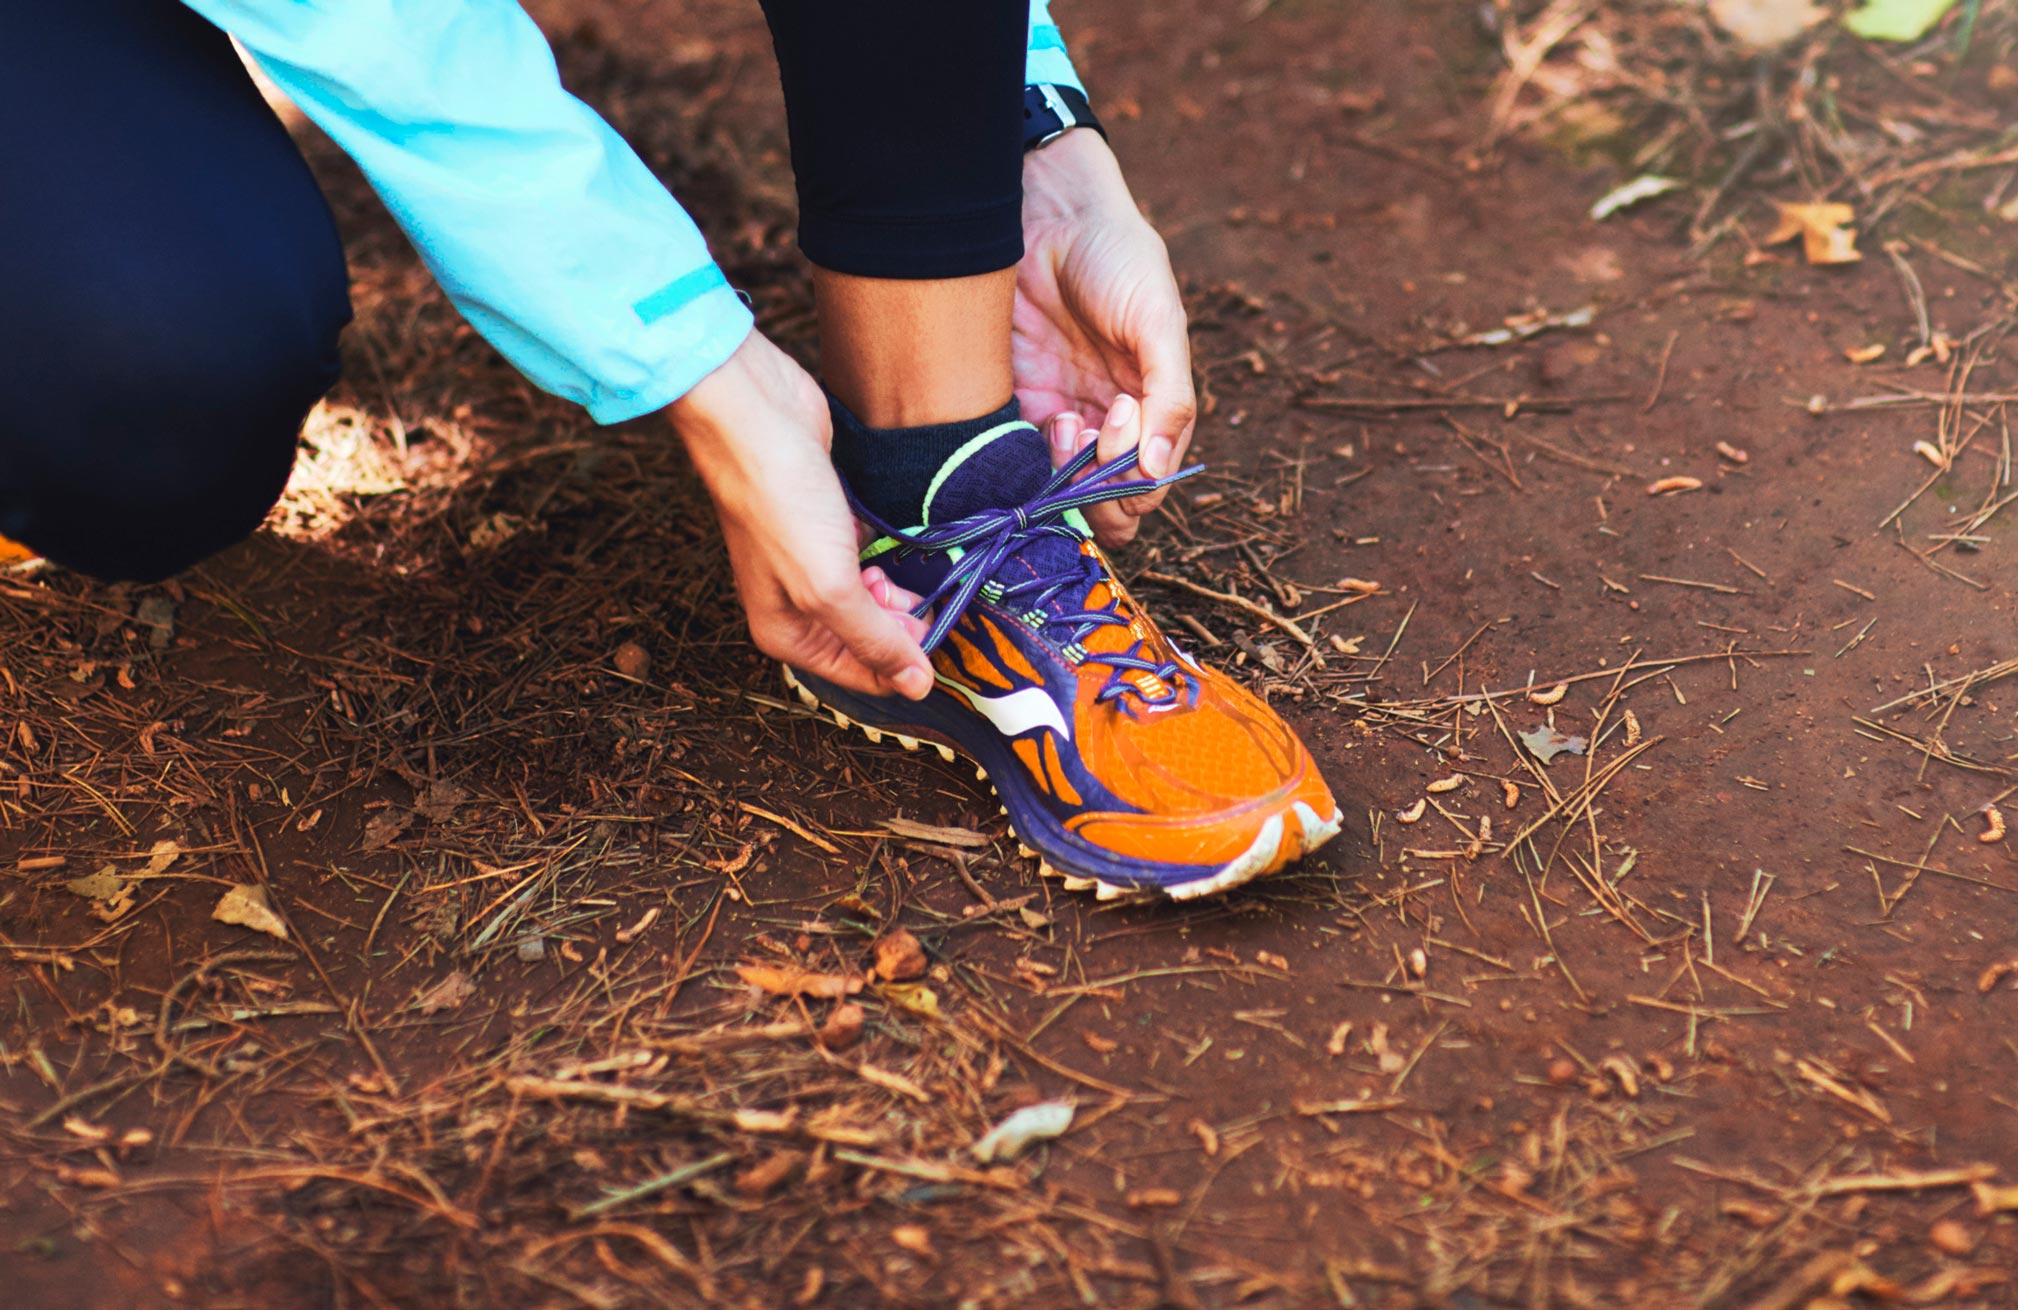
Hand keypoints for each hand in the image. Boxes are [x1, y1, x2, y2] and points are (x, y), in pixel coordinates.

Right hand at [668, 331, 932, 699]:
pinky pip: (870, 557)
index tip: (946, 648)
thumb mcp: (829, 588)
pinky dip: (892, 557)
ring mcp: (813, 561)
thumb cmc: (781, 504)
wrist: (757, 417)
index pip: (861, 674)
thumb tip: (915, 687)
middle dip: (905, 627)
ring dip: (902, 593)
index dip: (904, 667)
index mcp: (787, 633)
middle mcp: (796, 604)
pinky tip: (908, 546)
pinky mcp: (830, 522)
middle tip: (935, 605)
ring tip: (919, 575)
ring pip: (873, 597)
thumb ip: (874, 640)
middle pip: (869, 637)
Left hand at [1013, 129, 1196, 546]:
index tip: (1126, 430)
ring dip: (1067, 475)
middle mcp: (1106, 421)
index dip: (1140, 479)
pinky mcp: (1015, 403)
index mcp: (1151, 406)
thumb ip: (1172, 396)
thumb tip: (1163, 468)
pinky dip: (1031, 460)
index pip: (1150, 481)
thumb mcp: (1159, 321)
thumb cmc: (1118, 258)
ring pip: (1062, 489)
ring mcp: (1059, 414)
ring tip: (1067, 423)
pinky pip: (1021, 459)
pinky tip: (1044, 420)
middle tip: (1092, 435)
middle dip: (1103, 488)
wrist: (1048, 213)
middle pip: (1106, 498)